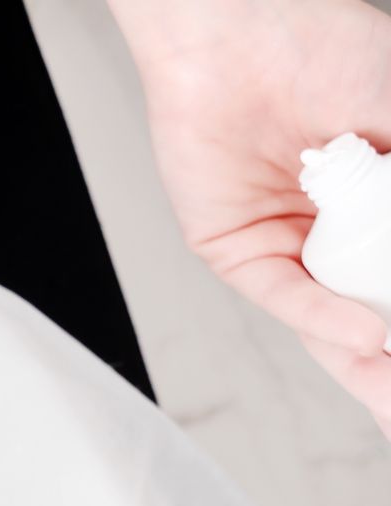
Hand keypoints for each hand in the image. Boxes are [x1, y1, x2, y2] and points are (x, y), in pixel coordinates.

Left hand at [121, 0, 390, 438]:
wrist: (245, 27)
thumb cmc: (328, 53)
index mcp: (378, 206)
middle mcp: (332, 236)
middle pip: (376, 316)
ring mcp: (286, 246)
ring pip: (333, 322)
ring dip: (375, 366)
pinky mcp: (234, 250)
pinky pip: (286, 295)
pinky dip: (327, 318)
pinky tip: (372, 338)